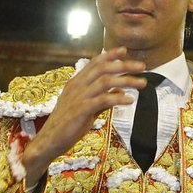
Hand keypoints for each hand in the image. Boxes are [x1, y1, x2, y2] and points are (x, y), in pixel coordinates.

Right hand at [20, 48, 145, 177]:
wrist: (49, 141)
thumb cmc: (67, 126)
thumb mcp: (87, 109)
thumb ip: (103, 100)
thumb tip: (120, 91)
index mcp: (76, 83)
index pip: (94, 63)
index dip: (109, 55)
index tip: (124, 51)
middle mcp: (77, 86)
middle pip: (103, 69)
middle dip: (124, 65)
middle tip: (142, 66)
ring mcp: (79, 97)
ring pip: (105, 81)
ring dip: (126, 80)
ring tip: (142, 83)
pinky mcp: (81, 110)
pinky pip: (103, 100)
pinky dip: (118, 98)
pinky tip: (129, 100)